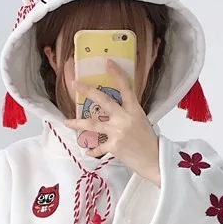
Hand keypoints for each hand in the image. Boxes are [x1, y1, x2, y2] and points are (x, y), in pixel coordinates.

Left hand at [65, 61, 160, 186]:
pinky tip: (87, 150)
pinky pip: (98, 147)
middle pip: (104, 101)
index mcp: (134, 110)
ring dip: (78, 122)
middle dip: (88, 91)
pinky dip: (92, 149)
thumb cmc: (149, 141)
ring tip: (67, 122)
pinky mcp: (113, 146)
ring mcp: (118, 132)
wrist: (155, 160)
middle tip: (75, 84)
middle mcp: (124, 118)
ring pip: (92, 124)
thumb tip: (114, 111)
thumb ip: (128, 114)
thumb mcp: (142, 122)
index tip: (107, 63)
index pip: (125, 87)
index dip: (117, 74)